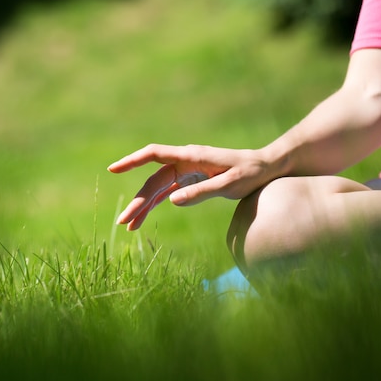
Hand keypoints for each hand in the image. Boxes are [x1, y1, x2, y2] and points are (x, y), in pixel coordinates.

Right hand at [107, 143, 273, 229]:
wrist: (267, 168)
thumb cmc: (251, 173)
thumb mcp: (230, 184)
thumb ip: (201, 192)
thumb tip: (171, 201)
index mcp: (191, 156)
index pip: (154, 154)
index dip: (132, 161)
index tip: (113, 169)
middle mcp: (184, 162)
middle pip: (153, 180)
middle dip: (138, 201)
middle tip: (123, 221)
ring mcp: (186, 172)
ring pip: (157, 188)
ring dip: (143, 206)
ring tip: (129, 226)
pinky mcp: (191, 181)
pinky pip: (167, 193)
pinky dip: (155, 205)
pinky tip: (144, 219)